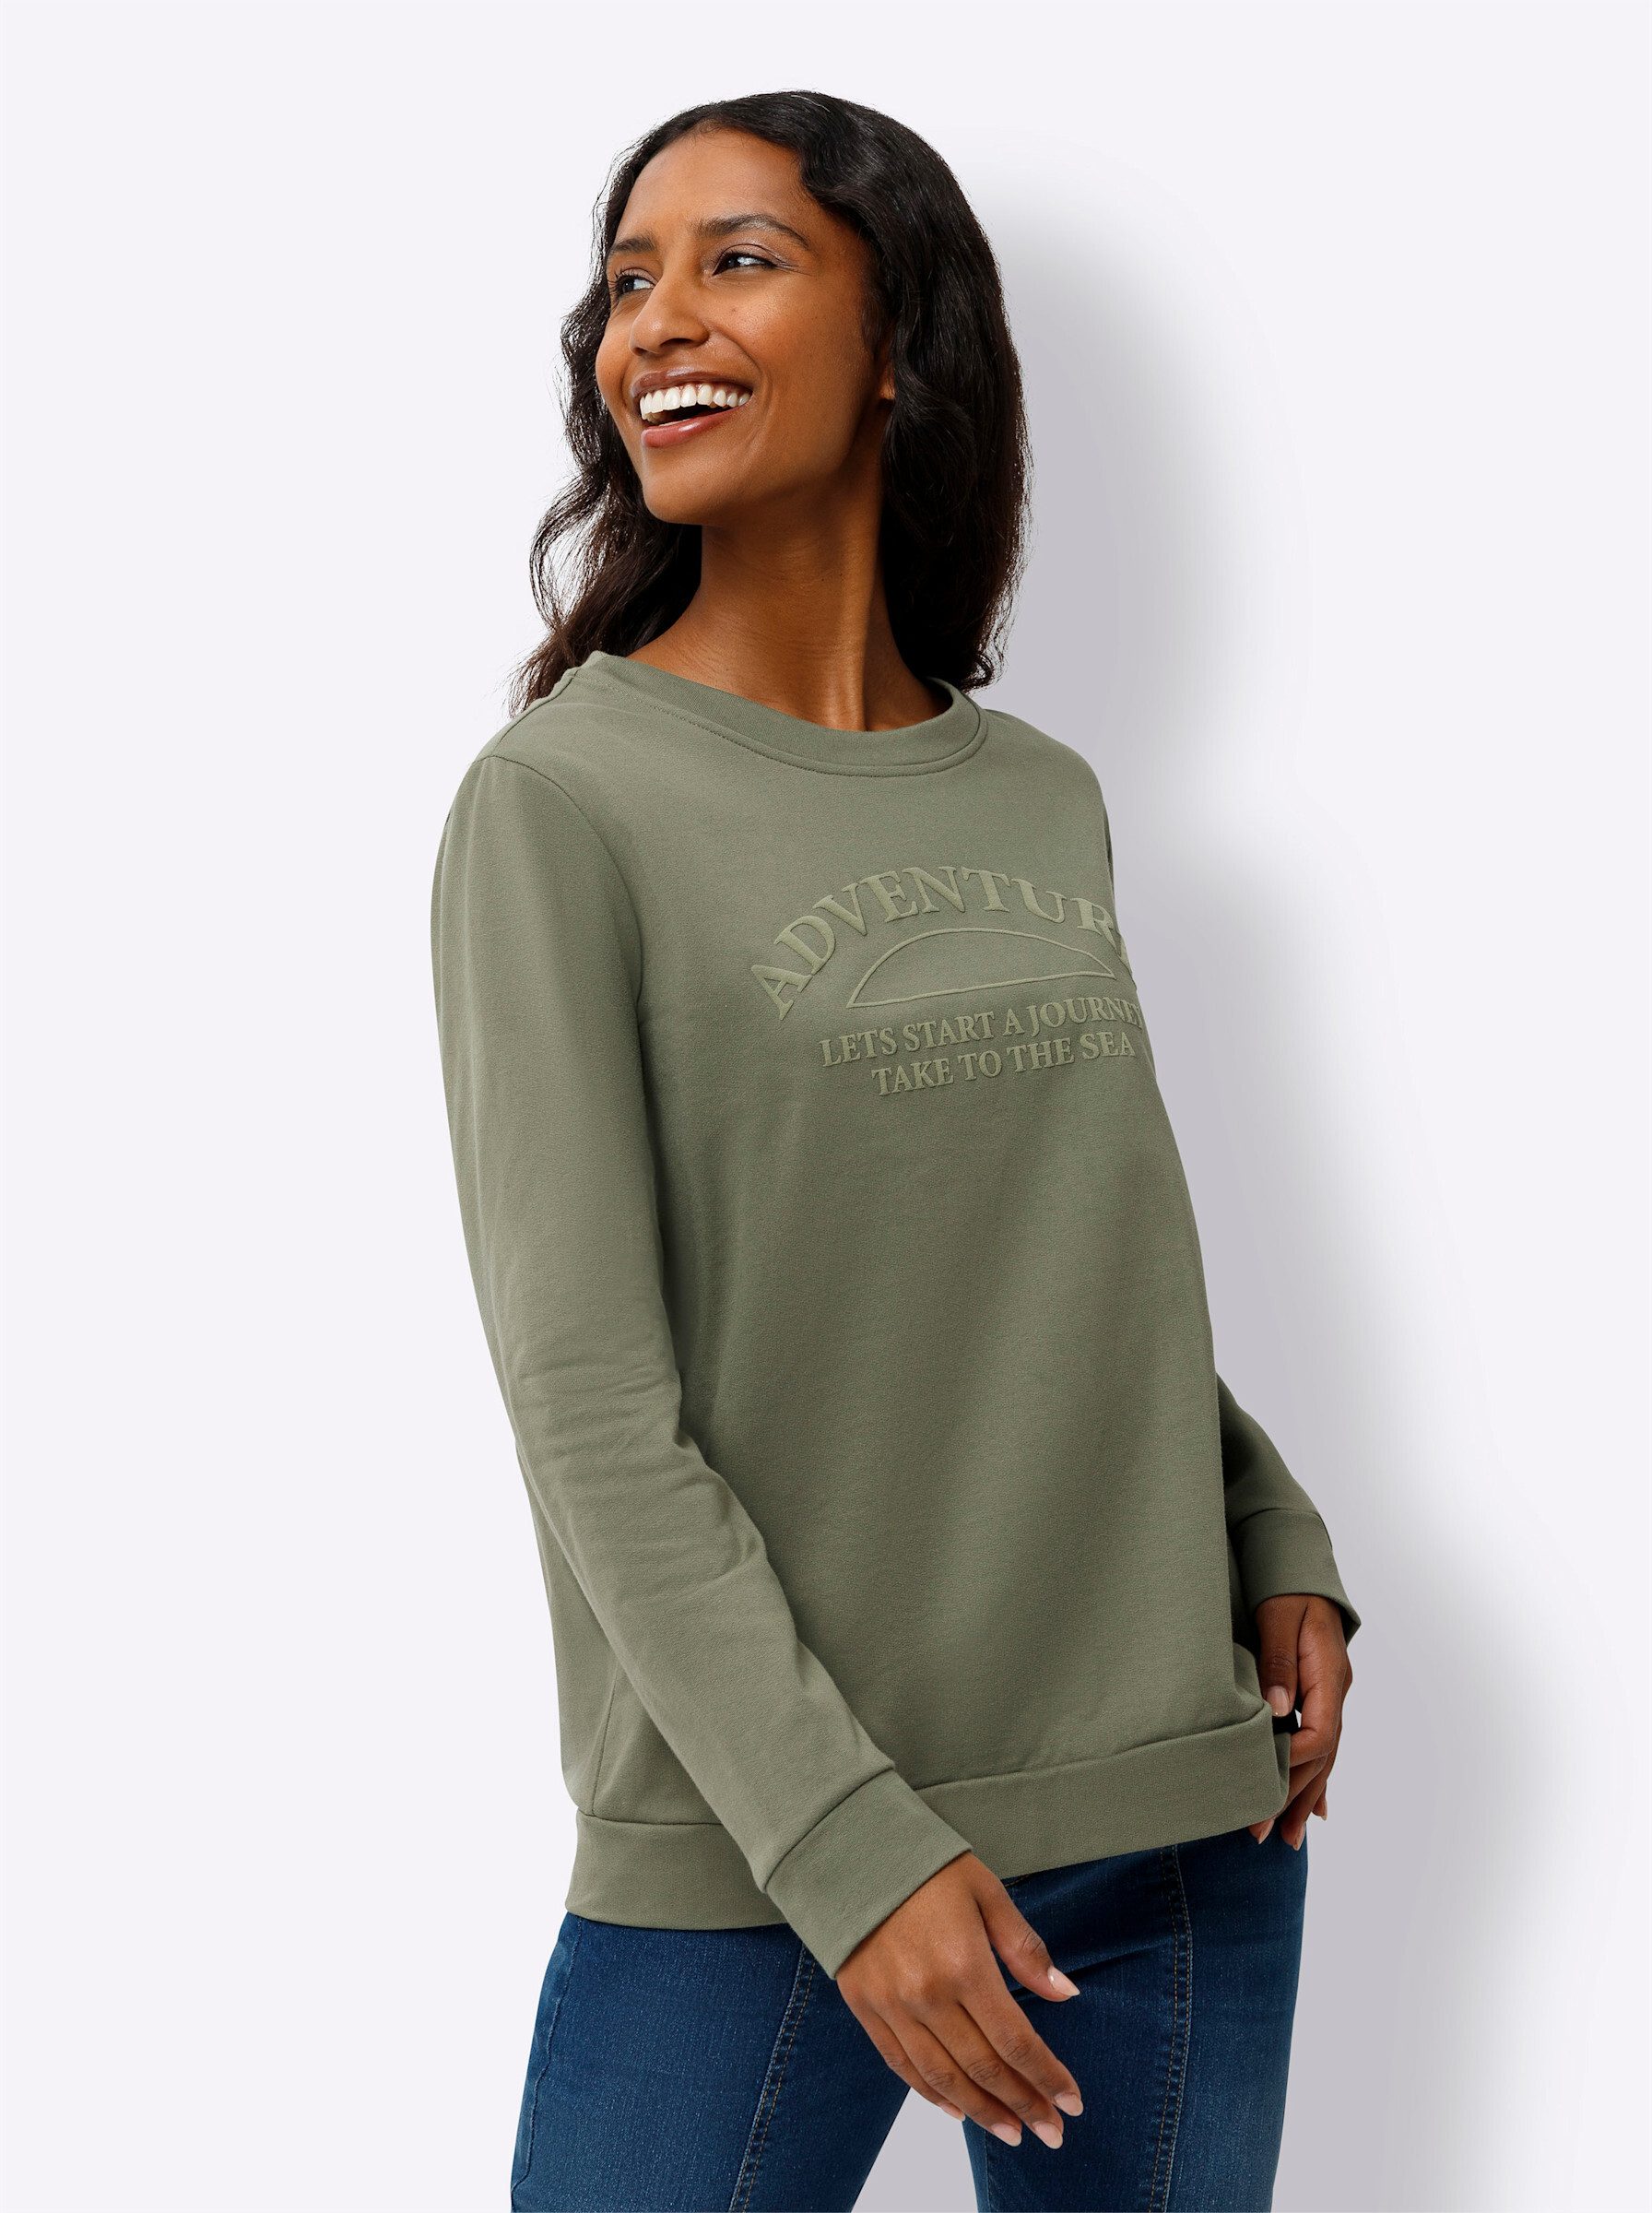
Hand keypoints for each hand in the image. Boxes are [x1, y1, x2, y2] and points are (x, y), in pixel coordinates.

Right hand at [836, 1852, 1084, 2148]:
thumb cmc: (927, 1865)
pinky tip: (957, 2110)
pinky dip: (931, 2095)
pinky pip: (902, 2065)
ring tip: (1013, 2132)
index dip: (1047, 2077)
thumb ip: (1024, 1948)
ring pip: (944, 2078)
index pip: (1015, 2040)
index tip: (1073, 2104)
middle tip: (1053, 2134)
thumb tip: (1064, 1994)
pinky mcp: (864, 2007)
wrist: (849, 1850)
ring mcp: (892, 2006)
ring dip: (983, 2112)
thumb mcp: (985, 1891)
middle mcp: (927, 1995)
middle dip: (1024, 2105)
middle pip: (984, 2069)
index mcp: (964, 1964)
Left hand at [1248, 1593, 1352, 1847]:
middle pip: (1321, 1756)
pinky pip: (1322, 1747)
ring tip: (1289, 1837)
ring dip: (1305, 1797)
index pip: (1318, 1733)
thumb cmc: (1287, 1591)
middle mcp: (1334, 1693)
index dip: (1293, 1762)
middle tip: (1264, 1832)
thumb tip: (1277, 1709)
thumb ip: (1279, 1663)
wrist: (1302, 1573)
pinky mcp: (1321, 1698)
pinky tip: (1316, 1810)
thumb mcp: (1279, 1619)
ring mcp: (1331, 1698)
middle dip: (1294, 1795)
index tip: (1263, 1784)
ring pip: (1323, 1758)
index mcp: (1328, 1676)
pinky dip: (1318, 1780)